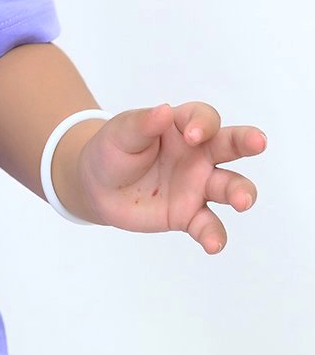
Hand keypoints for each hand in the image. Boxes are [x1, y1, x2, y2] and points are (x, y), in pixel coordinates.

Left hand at [72, 102, 266, 252]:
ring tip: (242, 201)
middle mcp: (196, 155)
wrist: (97, 186)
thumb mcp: (120, 132)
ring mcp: (197, 185)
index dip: (203, 123)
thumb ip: (142, 124)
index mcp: (180, 127)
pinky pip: (209, 225)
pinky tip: (212, 243)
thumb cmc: (113, 150)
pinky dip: (214, 235)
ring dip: (241, 192)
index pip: (204, 117)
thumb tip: (165, 111)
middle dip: (247, 141)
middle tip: (258, 142)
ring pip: (230, 186)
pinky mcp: (189, 214)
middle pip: (230, 145)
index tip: (192, 136)